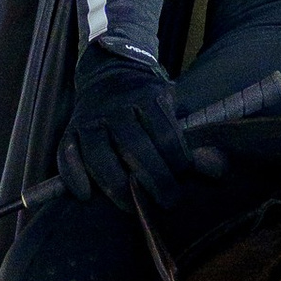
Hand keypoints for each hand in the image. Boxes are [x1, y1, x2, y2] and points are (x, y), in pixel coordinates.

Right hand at [57, 40, 222, 214]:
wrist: (107, 73)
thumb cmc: (147, 100)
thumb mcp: (175, 108)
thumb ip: (194, 139)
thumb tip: (215, 170)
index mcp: (147, 97)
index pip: (166, 134)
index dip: (178, 161)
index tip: (185, 176)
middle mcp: (116, 107)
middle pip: (135, 148)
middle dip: (155, 181)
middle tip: (169, 202)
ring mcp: (90, 119)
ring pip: (99, 156)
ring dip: (116, 187)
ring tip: (132, 208)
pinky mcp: (69, 131)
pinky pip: (65, 156)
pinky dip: (74, 177)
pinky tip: (86, 196)